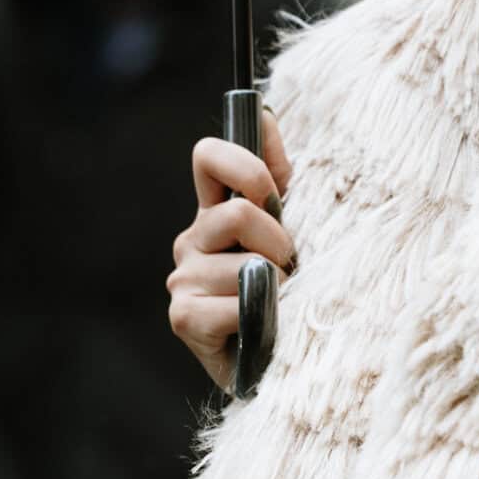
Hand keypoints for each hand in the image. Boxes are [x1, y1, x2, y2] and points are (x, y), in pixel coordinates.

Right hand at [167, 112, 293, 388]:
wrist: (287, 367)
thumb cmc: (295, 296)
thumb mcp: (294, 231)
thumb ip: (280, 178)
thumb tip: (265, 110)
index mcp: (216, 214)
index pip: (208, 156)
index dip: (243, 164)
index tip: (271, 194)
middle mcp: (192, 241)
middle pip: (237, 211)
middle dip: (279, 242)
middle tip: (290, 272)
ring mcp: (183, 280)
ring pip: (243, 262)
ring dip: (277, 286)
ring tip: (280, 305)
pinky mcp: (184, 318)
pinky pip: (233, 302)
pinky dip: (259, 317)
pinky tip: (258, 329)